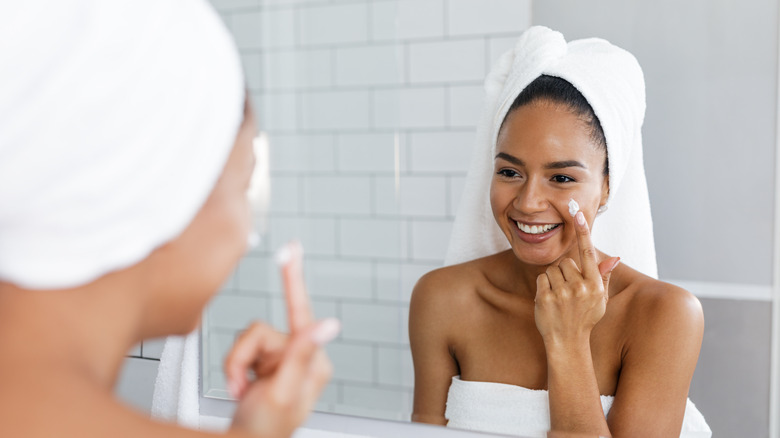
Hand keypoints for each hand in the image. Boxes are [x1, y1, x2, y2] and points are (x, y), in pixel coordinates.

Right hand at [226, 241, 339, 437]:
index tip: (292, 248)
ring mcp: (283, 360)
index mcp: (312, 361)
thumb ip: (302, 353)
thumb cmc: (266, 430)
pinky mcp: (267, 364)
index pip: (302, 311)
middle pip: (259, 331)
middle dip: (242, 357)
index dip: (293, 278)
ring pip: (247, 339)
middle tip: (241, 384)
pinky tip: (241, 388)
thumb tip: (330, 323)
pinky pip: (241, 350)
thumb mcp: (284, 391)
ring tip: (241, 390)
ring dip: (236, 365)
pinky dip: (234, 368)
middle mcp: (300, 356)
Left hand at [534, 210, 619, 345]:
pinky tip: (550, 301)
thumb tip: (614, 257)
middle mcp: (580, 287)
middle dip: (565, 273)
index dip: (583, 231)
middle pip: (566, 262)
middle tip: (568, 292)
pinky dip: (543, 287)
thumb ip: (604, 276)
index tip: (577, 212)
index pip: (588, 252)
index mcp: (595, 285)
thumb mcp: (600, 299)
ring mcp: (562, 293)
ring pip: (553, 269)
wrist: (568, 342)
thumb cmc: (585, 318)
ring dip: (554, 280)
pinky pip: (542, 278)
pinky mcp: (545, 297)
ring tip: (560, 297)